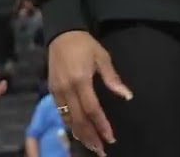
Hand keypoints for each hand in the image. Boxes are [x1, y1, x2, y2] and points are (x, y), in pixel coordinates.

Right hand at [47, 30, 132, 155]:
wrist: (61, 34)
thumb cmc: (85, 45)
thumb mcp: (102, 57)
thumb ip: (113, 78)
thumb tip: (127, 95)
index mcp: (81, 80)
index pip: (92, 109)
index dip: (102, 125)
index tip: (110, 137)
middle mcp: (67, 89)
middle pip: (78, 119)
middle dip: (90, 136)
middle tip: (101, 150)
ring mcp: (57, 91)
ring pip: (67, 119)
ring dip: (79, 134)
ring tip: (91, 145)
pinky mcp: (52, 91)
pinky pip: (60, 113)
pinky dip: (69, 125)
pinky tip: (78, 132)